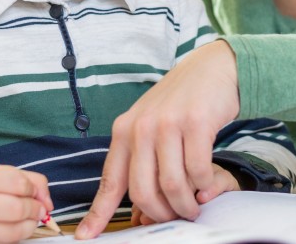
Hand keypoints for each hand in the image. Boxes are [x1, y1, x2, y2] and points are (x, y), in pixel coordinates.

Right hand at [0, 165, 52, 243]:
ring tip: (28, 219)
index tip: (33, 191)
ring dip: (30, 225)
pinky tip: (12, 229)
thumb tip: (48, 202)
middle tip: (38, 208)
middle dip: (35, 209)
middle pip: (18, 209)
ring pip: (15, 232)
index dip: (33, 189)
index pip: (18, 183)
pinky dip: (16, 237)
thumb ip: (27, 179)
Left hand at [75, 40, 239, 238]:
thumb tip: (136, 206)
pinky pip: (198, 170)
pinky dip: (203, 185)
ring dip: (185, 204)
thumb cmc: (179, 103)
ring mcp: (168, 124)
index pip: (109, 180)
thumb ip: (139, 158)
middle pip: (143, 191)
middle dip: (161, 214)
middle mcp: (141, 127)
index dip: (97, 213)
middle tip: (175, 217)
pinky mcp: (196, 123)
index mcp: (124, 131)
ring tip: (193, 206)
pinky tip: (205, 183)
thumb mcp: (148, 124)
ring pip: (172, 185)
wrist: (210, 69)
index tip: (85, 236)